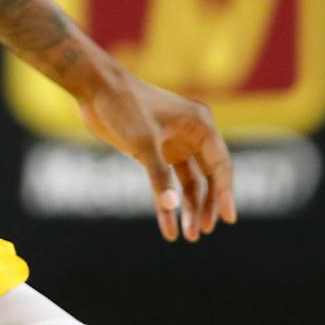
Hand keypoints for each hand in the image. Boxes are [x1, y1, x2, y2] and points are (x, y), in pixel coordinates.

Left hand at [77, 70, 234, 241]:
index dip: (225, 193)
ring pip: (190, 183)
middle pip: (208, 177)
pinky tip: (168, 226)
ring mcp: (174, 144)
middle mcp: (192, 134)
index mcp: (200, 125)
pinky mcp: (155, 151)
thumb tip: (172, 206)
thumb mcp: (143, 141)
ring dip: (189, 208)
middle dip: (206, 205)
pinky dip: (167, 202)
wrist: (96, 89)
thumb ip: (158, 174)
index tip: (228, 219)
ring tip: (189, 236)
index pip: (220, 165)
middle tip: (202, 232)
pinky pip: (167, 182)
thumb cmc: (124, 106)